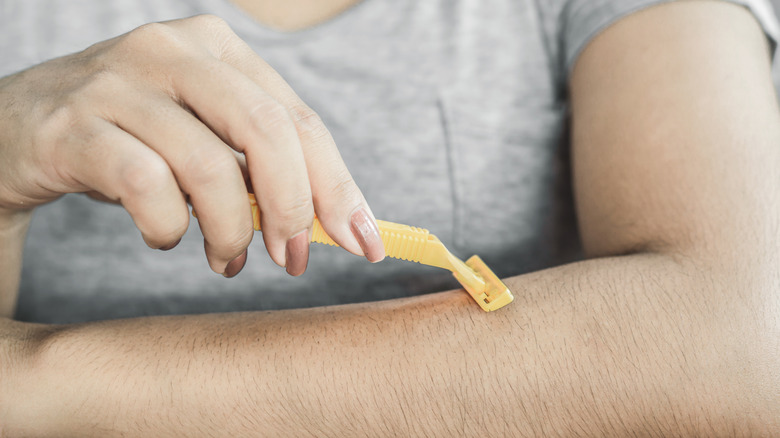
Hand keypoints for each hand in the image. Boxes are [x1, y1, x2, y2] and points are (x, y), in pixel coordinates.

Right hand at [0, 15, 384, 276]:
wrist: (19, 129)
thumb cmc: (132, 139)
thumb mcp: (204, 137)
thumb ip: (261, 167)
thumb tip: (336, 222)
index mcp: (220, 49)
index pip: (300, 120)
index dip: (339, 186)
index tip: (364, 243)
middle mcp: (175, 51)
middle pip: (267, 132)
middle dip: (294, 209)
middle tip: (295, 261)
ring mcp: (120, 82)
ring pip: (209, 166)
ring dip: (230, 232)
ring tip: (227, 260)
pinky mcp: (74, 124)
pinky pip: (145, 187)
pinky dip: (168, 229)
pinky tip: (166, 238)